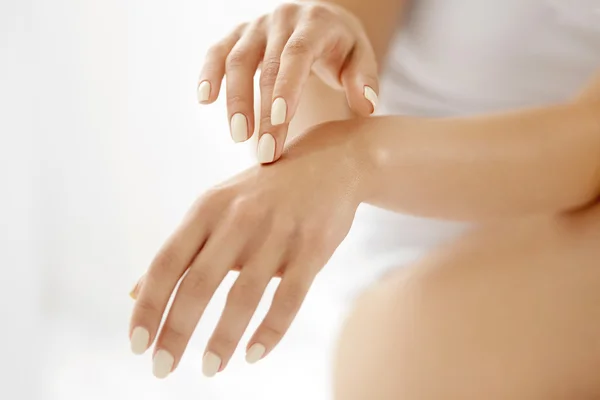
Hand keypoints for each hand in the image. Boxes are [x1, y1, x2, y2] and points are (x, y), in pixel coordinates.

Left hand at [128, 122, 365, 377]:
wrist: (327, 163)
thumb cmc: (261, 193)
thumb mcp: (215, 208)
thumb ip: (180, 249)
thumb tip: (135, 292)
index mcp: (207, 209)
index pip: (167, 262)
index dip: (148, 305)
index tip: (137, 345)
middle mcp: (239, 218)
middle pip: (200, 282)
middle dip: (177, 331)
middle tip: (162, 369)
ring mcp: (278, 232)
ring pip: (244, 295)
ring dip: (223, 338)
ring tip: (209, 367)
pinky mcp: (313, 247)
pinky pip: (289, 298)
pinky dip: (270, 331)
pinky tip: (254, 355)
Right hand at [196, 1, 378, 162]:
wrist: (321, 22)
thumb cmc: (342, 47)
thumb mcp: (361, 57)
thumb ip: (364, 79)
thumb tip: (366, 107)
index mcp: (315, 23)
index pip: (297, 54)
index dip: (286, 86)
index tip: (281, 120)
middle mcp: (282, 19)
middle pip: (267, 68)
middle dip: (264, 113)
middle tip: (265, 153)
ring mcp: (256, 26)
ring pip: (237, 61)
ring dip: (235, 101)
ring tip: (239, 137)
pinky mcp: (237, 35)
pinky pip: (217, 52)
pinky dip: (208, 73)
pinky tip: (205, 99)